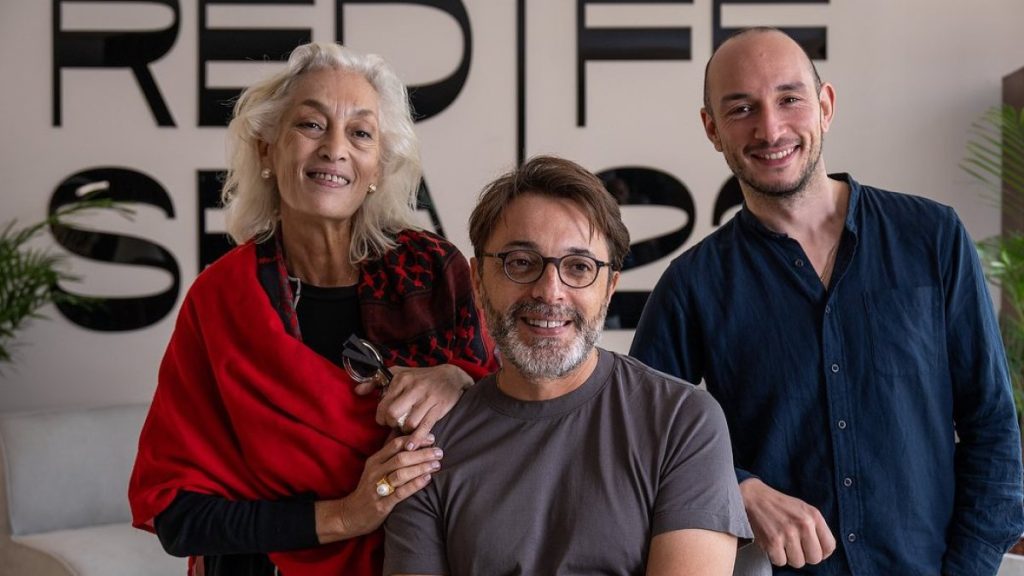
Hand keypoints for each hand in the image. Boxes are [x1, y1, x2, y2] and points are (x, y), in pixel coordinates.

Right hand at [314, 434, 442, 543]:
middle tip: (439, 452)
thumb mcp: (374, 468)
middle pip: (401, 457)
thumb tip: (405, 435)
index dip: (415, 439)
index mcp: (374, 460)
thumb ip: (388, 454)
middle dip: (422, 453)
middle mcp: (375, 471)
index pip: (396, 444)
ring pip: (401, 473)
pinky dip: (415, 484)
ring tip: (436, 464)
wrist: (350, 515)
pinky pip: (401, 492)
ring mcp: (378, 488)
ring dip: (421, 467)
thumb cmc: (368, 489)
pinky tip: (427, 479)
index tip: (432, 438)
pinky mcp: (382, 504)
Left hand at [370, 364, 471, 439]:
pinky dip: (416, 439)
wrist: (451, 377)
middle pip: (393, 414)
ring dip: (405, 431)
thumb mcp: (398, 373)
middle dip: (391, 424)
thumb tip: (357, 391)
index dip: (381, 416)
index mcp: (401, 379)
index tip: (385, 419)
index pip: (383, 404)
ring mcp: (427, 399)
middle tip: (393, 425)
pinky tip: (411, 446)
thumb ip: (375, 382)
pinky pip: (425, 427)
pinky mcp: (438, 408)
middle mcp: (414, 388)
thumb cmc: (421, 377)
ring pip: (409, 423)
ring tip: (405, 430)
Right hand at [740, 478, 835, 567]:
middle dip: (805, 556)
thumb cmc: (780, 505)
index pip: (829, 546)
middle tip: (796, 548)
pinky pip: (781, 562)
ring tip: (783, 544)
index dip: (822, 552)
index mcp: (814, 516)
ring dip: (790, 557)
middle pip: (815, 558)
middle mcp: (803, 524)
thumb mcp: (804, 509)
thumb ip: (816, 528)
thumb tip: (824, 551)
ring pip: (798, 562)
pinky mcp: (772, 541)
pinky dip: (776, 556)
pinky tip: (773, 544)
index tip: (812, 549)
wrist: (754, 497)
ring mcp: (788, 533)